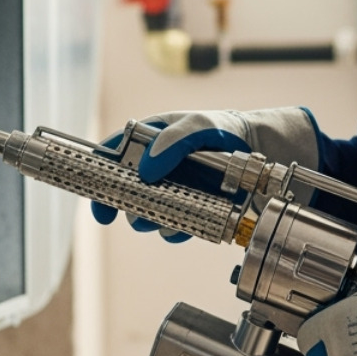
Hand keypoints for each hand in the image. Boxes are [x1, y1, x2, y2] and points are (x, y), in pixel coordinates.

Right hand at [88, 107, 321, 242]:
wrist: (260, 149)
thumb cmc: (224, 129)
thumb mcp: (198, 126)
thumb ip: (172, 142)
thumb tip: (146, 171)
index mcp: (150, 139)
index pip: (113, 154)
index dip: (99, 174)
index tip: (96, 196)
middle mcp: (157, 166)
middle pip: (125, 189)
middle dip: (123, 204)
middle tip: (125, 213)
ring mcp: (173, 187)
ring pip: (146, 210)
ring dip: (146, 219)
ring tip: (153, 220)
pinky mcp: (192, 206)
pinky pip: (174, 224)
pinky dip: (173, 229)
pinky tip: (180, 227)